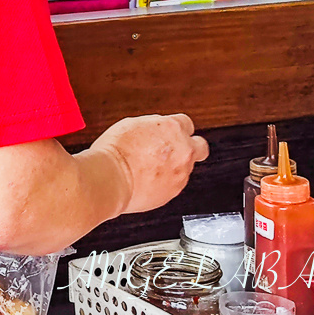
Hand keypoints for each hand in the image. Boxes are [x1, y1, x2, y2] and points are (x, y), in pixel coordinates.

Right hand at [91, 113, 208, 215]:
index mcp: (172, 128)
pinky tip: (148, 179)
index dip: (176, 128)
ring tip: (151, 167)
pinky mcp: (175, 191)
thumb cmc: (116, 151)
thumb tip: (158, 130)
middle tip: (175, 150)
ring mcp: (181, 172)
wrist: (112, 178)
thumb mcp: (132, 125)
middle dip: (191, 146)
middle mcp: (183, 150)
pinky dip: (166, 182)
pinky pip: (175, 183)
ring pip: (186, 167)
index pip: (187, 123)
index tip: (169, 133)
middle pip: (201, 146)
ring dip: (174, 166)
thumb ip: (153, 126)